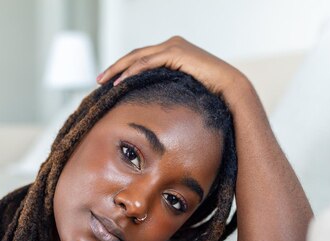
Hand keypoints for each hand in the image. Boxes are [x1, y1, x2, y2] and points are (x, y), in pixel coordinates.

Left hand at [97, 36, 248, 101]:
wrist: (230, 89)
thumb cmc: (210, 95)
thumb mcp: (182, 91)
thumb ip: (167, 90)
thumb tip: (154, 106)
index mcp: (173, 51)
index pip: (142, 58)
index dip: (123, 69)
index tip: (109, 82)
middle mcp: (171, 45)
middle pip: (135, 55)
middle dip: (115, 68)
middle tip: (98, 80)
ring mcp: (173, 46)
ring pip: (137, 57)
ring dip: (118, 70)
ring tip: (105, 83)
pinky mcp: (175, 52)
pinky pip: (147, 62)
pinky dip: (132, 72)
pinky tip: (121, 83)